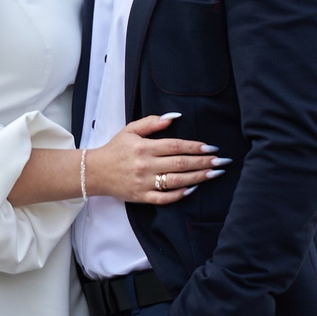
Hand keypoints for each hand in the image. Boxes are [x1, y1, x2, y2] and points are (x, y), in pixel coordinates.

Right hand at [83, 113, 224, 205]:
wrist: (94, 172)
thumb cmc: (114, 149)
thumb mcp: (130, 130)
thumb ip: (152, 123)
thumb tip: (174, 117)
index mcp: (144, 147)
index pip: (175, 146)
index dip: (195, 146)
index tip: (211, 147)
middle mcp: (146, 165)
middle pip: (180, 163)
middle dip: (203, 162)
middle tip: (221, 161)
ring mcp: (144, 183)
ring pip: (176, 181)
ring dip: (198, 177)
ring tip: (215, 174)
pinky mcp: (142, 197)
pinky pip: (164, 198)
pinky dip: (179, 194)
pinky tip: (193, 189)